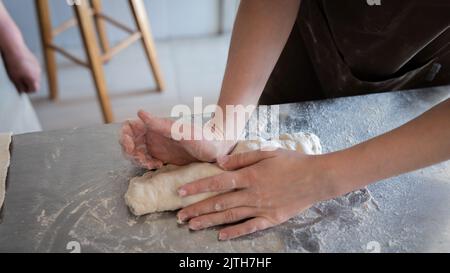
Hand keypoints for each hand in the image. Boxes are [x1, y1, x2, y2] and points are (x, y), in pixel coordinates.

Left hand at [2, 44, 40, 92]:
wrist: (14, 49)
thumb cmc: (13, 64)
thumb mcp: (14, 78)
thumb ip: (19, 86)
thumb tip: (22, 92)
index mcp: (33, 79)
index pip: (34, 90)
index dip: (27, 90)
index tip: (21, 88)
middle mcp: (38, 74)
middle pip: (36, 83)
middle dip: (29, 83)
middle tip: (19, 80)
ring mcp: (38, 67)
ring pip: (35, 76)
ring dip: (29, 77)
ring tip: (20, 72)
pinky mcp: (37, 62)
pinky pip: (35, 70)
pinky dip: (30, 70)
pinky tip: (22, 66)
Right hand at [120, 110, 235, 168]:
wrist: (218, 148)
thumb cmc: (203, 137)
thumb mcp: (181, 132)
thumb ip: (160, 124)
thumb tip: (140, 112)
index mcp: (155, 127)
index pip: (129, 127)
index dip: (124, 136)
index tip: (132, 146)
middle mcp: (153, 136)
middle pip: (129, 143)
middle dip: (131, 152)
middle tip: (145, 160)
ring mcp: (157, 147)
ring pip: (136, 154)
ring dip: (138, 160)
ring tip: (153, 164)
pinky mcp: (163, 157)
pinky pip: (146, 161)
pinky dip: (147, 165)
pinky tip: (158, 166)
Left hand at [176, 149, 338, 239]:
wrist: (317, 178)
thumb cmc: (292, 162)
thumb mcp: (267, 153)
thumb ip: (242, 159)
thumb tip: (220, 163)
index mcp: (250, 176)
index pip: (217, 182)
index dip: (197, 187)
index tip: (181, 192)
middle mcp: (252, 194)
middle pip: (219, 203)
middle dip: (197, 209)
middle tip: (180, 216)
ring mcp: (261, 208)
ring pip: (230, 216)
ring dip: (209, 221)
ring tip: (192, 225)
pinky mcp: (271, 219)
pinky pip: (250, 227)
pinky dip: (235, 232)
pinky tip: (221, 236)